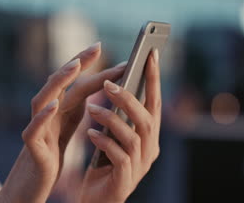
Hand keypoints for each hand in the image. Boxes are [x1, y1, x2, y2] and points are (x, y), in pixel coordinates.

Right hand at [0, 42, 126, 202]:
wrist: (28, 188)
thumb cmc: (47, 159)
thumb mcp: (64, 130)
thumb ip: (73, 109)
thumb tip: (91, 89)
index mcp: (56, 112)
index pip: (72, 83)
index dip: (87, 65)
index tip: (102, 46)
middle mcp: (44, 116)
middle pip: (58, 84)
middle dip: (76, 64)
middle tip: (96, 47)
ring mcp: (36, 130)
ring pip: (41, 100)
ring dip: (58, 82)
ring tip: (74, 66)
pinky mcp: (31, 149)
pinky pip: (33, 130)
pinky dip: (43, 116)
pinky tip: (54, 105)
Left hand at [79, 50, 161, 202]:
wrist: (95, 199)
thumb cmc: (104, 165)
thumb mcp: (113, 136)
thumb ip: (119, 116)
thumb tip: (113, 83)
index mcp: (148, 136)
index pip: (154, 103)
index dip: (153, 79)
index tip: (149, 54)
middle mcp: (149, 149)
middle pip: (146, 117)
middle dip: (128, 97)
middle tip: (107, 82)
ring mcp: (140, 166)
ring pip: (134, 135)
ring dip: (111, 118)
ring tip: (91, 108)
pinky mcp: (125, 180)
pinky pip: (118, 156)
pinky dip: (104, 142)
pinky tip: (89, 134)